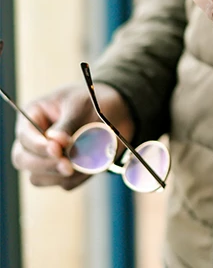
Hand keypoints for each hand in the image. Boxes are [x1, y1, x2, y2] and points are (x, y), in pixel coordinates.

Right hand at [11, 83, 133, 189]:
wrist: (116, 112)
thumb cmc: (95, 101)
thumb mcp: (81, 105)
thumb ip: (68, 124)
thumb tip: (54, 141)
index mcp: (35, 116)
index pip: (24, 136)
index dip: (37, 146)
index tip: (56, 150)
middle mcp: (35, 139)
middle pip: (23, 160)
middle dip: (46, 164)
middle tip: (68, 165)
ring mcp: (47, 158)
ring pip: (39, 177)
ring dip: (60, 175)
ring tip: (84, 163)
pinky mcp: (64, 171)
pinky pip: (64, 184)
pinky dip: (78, 178)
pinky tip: (91, 166)